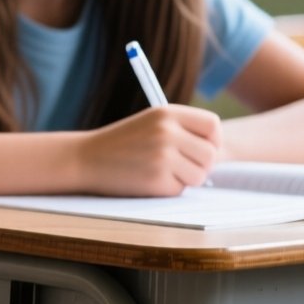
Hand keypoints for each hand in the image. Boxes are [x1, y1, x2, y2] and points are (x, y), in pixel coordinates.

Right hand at [79, 104, 220, 195]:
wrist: (85, 158)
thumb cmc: (122, 143)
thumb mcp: (150, 123)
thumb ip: (182, 130)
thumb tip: (218, 152)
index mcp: (166, 113)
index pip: (212, 124)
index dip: (212, 139)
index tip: (201, 148)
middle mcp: (167, 132)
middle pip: (210, 154)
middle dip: (200, 164)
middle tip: (179, 165)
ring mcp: (162, 156)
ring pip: (200, 175)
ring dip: (185, 179)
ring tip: (160, 171)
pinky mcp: (156, 180)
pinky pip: (180, 190)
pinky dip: (168, 189)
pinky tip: (147, 179)